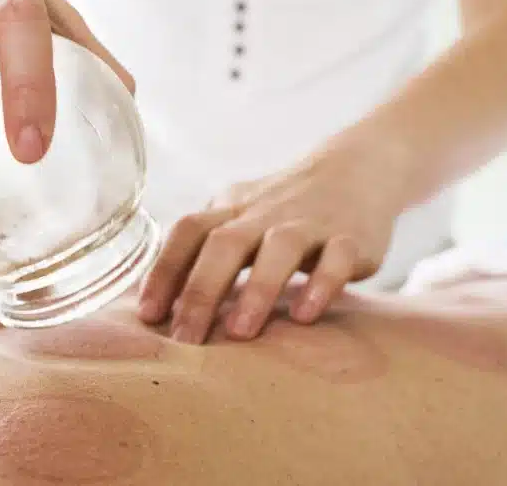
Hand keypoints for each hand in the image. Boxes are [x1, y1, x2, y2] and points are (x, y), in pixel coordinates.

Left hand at [136, 143, 408, 343]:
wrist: (360, 167)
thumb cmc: (283, 208)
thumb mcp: (239, 216)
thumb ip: (205, 249)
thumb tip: (158, 300)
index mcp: (231, 210)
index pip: (187, 233)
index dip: (163, 270)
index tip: (146, 315)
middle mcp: (264, 213)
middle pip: (224, 243)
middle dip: (201, 291)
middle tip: (185, 338)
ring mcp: (309, 222)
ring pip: (278, 249)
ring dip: (256, 289)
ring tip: (239, 332)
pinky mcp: (352, 237)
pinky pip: (337, 258)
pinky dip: (321, 285)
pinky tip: (304, 316)